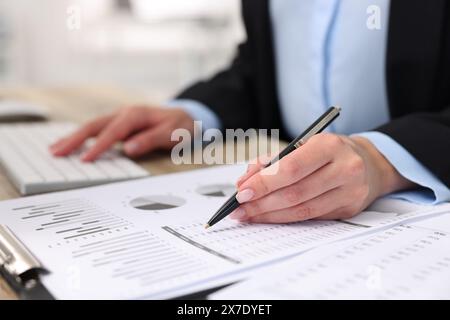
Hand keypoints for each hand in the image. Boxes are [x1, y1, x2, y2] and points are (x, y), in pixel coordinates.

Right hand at [50, 106, 193, 160]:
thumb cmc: (180, 125)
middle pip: (94, 125)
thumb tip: (129, 149)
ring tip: (56, 148)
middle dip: (75, 138)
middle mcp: (124, 113)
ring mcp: (120, 118)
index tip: (86, 159)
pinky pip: (98, 130)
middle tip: (56, 151)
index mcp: (136, 114)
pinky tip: (72, 143)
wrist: (186, 116)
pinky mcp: (119, 124)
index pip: (113, 131)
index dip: (99, 145)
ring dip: (74, 137)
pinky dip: (83, 137)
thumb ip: (151, 140)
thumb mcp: (172, 133)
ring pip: (92, 126)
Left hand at [230, 133, 414, 222]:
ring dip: (270, 215)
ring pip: (302, 210)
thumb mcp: (303, 145)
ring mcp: (350, 192)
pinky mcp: (349, 210)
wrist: (370, 162)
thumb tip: (244, 182)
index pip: (291, 167)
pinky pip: (311, 218)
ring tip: (248, 216)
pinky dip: (286, 219)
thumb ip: (272, 161)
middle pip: (295, 193)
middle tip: (239, 209)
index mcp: (329, 145)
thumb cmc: (329, 152)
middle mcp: (344, 168)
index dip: (264, 183)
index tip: (241, 192)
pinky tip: (269, 217)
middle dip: (261, 203)